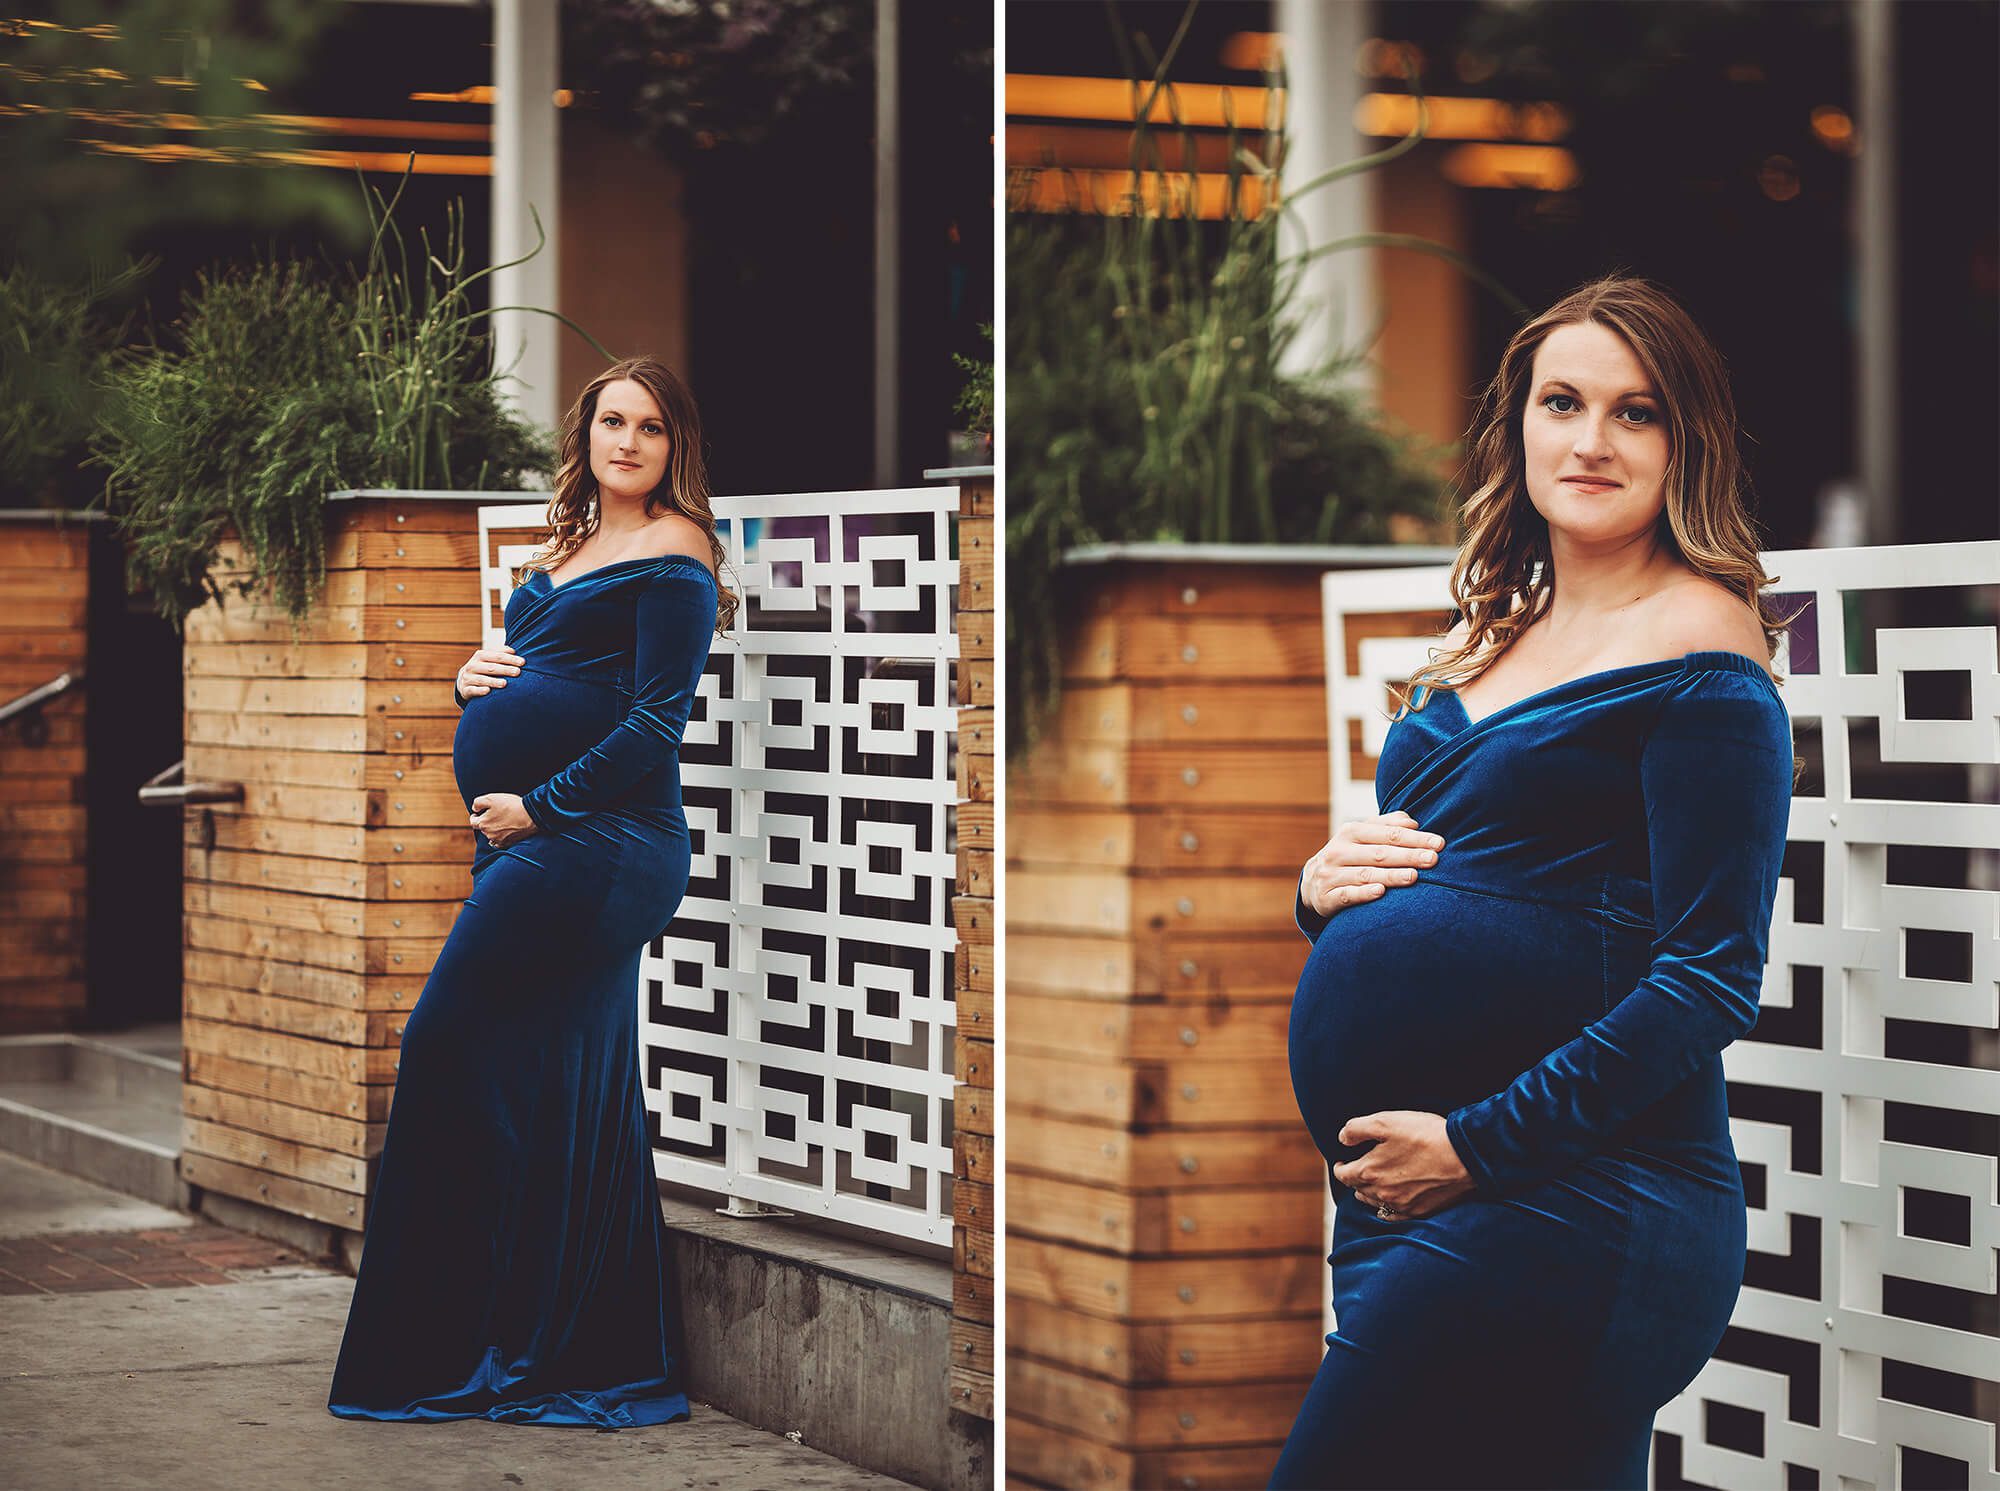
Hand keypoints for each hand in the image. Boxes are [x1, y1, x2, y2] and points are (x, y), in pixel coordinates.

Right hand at [457, 646, 523, 699]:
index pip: (497, 656)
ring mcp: (468, 678)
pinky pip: (472, 690)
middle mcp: (473, 666)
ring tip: (505, 683)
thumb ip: (500, 653)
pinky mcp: (465, 689)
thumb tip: (513, 651)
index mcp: (480, 655)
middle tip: (517, 672)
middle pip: (491, 667)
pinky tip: (488, 691)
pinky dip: (479, 690)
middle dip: (505, 669)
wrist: (463, 681)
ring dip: (493, 681)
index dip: (510, 658)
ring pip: (482, 679)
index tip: (523, 662)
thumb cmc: (482, 668)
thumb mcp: (488, 659)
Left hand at [471, 793, 538, 848]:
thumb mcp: (491, 798)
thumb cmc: (510, 805)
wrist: (530, 815)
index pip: (473, 822)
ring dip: (493, 829)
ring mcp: (498, 840)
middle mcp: (488, 834)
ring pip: (491, 835)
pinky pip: (499, 843)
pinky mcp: (508, 843)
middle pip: (482, 828)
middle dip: (485, 822)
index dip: (475, 816)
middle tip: (493, 814)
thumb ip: (478, 803)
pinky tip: (504, 832)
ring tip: (501, 821)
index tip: (478, 813)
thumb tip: (475, 809)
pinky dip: (499, 838)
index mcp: (483, 824)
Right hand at [1301, 810, 1445, 919]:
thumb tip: (1413, 822)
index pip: (1388, 834)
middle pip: (1379, 853)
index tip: (1439, 843)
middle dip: (1408, 856)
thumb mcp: (1363, 836)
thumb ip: (1387, 826)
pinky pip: (1347, 895)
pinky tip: (1380, 892)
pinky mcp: (1326, 897)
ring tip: (1414, 876)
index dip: (1414, 838)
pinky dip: (1363, 893)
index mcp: (1350, 832)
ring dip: (1390, 875)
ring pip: (1365, 874)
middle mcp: (1339, 851)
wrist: (1312, 882)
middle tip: (1433, 859)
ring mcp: (1331, 874)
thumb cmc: (1349, 855)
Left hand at [1330, 1111, 1477, 1220]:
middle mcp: (1381, 1193)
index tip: (1342, 1161)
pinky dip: (1387, 1208)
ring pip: (1374, 1203)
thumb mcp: (1385, 1122)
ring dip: (1369, 1193)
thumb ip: (1356, 1129)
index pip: (1343, 1175)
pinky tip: (1390, 1201)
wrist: (1464, 1156)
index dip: (1340, 1166)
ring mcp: (1401, 1205)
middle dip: (1355, 1178)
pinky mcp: (1420, 1211)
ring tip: (1372, 1182)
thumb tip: (1342, 1139)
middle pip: (1357, 1190)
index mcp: (1369, 1172)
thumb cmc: (1424, 1135)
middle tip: (1358, 1168)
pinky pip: (1394, 1216)